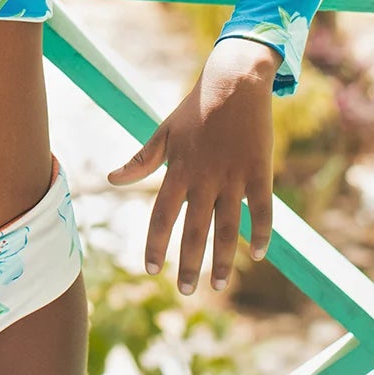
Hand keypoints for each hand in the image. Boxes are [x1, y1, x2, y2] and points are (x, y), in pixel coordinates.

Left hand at [107, 36, 278, 293]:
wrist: (234, 83)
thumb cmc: (195, 110)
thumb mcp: (163, 133)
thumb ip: (141, 161)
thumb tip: (111, 179)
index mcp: (178, 170)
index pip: (162, 217)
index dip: (156, 245)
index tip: (151, 269)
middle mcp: (204, 179)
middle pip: (195, 231)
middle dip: (189, 264)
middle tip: (187, 291)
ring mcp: (234, 177)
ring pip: (227, 229)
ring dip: (223, 260)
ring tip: (218, 285)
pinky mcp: (259, 173)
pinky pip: (262, 211)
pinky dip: (261, 234)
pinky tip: (257, 257)